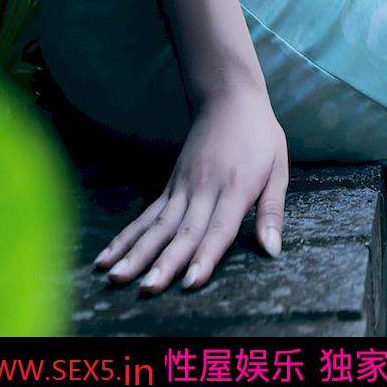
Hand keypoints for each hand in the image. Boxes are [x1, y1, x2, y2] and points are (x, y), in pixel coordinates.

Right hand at [92, 77, 287, 295]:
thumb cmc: (260, 136)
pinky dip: (127, 236)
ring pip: (157, 225)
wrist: (228, 97)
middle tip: (145, 289)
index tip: (190, 283)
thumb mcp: (278, 169)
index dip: (205, 256)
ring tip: (115, 277)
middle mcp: (203, 189)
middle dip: (163, 263)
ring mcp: (182, 186)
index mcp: (235, 188)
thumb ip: (271, 211)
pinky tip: (107, 257)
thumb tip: (273, 250)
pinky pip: (146, 215)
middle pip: (182, 231)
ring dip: (136, 252)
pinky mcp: (170, 185)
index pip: (218, 229)